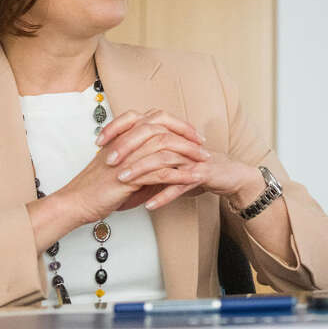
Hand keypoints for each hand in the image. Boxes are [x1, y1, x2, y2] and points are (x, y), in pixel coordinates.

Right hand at [33, 108, 210, 245]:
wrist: (76, 202)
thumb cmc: (95, 189)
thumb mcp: (121, 172)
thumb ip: (141, 166)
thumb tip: (163, 171)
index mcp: (122, 136)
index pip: (155, 119)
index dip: (177, 124)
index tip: (193, 134)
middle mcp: (125, 141)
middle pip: (163, 128)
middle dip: (187, 136)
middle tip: (203, 146)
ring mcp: (127, 157)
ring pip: (165, 147)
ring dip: (188, 155)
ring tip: (203, 163)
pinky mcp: (129, 176)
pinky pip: (161, 172)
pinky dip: (180, 175)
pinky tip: (192, 180)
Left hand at [97, 108, 256, 212]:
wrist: (228, 175)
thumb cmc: (195, 167)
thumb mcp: (166, 159)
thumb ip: (145, 155)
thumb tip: (116, 156)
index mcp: (168, 134)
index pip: (140, 122)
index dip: (119, 128)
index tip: (99, 141)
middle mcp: (178, 141)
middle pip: (149, 136)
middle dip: (127, 149)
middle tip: (108, 161)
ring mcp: (190, 157)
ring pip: (162, 160)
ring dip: (141, 171)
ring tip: (123, 181)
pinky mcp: (201, 174)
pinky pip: (180, 184)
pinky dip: (163, 196)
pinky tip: (149, 205)